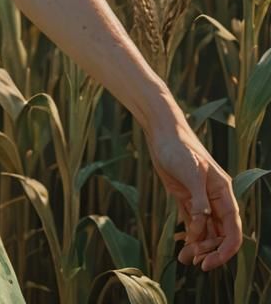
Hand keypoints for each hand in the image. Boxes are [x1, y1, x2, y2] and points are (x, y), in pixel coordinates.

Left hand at [144, 120, 242, 271]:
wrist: (162, 133)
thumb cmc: (179, 148)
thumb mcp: (190, 172)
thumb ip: (198, 198)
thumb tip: (202, 222)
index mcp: (223, 192)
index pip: (232, 228)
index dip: (226, 249)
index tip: (211, 262)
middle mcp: (215, 199)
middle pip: (219, 233)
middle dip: (210, 250)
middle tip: (194, 262)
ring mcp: (200, 199)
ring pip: (205, 230)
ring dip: (198, 246)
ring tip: (184, 259)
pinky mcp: (185, 197)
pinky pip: (192, 222)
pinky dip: (189, 236)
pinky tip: (182, 246)